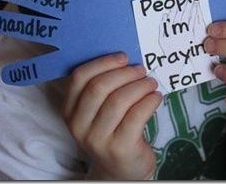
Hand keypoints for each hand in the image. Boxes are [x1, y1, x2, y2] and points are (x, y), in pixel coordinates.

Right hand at [63, 53, 162, 179]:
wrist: (121, 169)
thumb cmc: (113, 128)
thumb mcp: (99, 109)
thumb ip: (104, 85)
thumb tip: (125, 58)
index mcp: (70, 109)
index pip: (79, 78)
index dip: (103, 63)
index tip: (123, 57)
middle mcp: (78, 125)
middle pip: (99, 87)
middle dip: (124, 73)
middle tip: (140, 69)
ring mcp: (97, 139)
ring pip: (118, 100)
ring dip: (139, 86)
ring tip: (151, 82)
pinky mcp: (119, 148)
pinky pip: (136, 116)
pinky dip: (149, 101)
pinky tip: (156, 97)